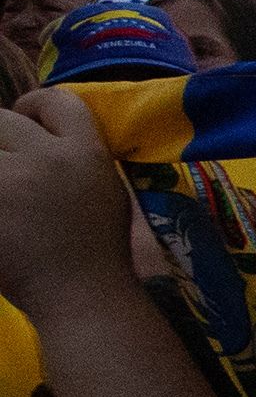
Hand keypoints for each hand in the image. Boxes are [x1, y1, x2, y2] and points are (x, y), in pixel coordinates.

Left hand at [0, 93, 145, 313]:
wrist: (80, 296)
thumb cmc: (96, 245)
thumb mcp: (104, 186)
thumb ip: (75, 152)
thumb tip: (34, 129)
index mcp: (85, 152)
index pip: (57, 101)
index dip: (34, 105)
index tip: (25, 121)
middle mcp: (46, 160)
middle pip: (1, 121)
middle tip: (8, 166)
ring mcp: (9, 185)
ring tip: (8, 189)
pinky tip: (4, 213)